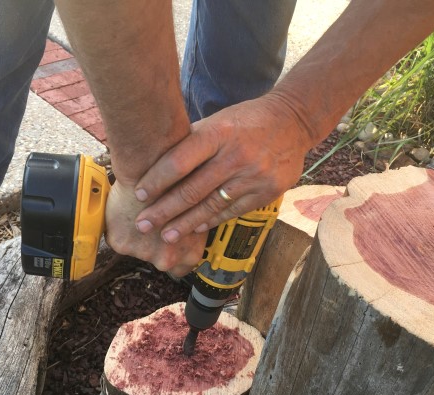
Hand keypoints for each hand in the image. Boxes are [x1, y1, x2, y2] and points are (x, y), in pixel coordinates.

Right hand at [104, 181, 206, 276]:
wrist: (152, 170)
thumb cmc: (178, 183)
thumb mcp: (195, 210)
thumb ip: (190, 227)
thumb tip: (190, 226)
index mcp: (189, 255)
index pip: (182, 268)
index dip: (176, 251)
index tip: (172, 241)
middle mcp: (166, 259)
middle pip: (159, 260)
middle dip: (155, 243)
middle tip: (154, 223)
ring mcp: (142, 253)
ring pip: (136, 248)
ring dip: (137, 235)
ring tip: (140, 211)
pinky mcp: (121, 243)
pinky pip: (118, 238)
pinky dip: (119, 226)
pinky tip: (127, 209)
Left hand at [132, 94, 310, 242]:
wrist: (293, 121)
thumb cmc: (245, 120)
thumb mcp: (218, 121)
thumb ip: (192, 143)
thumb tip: (156, 165)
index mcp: (218, 133)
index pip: (179, 161)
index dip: (156, 181)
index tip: (139, 196)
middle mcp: (236, 155)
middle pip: (192, 190)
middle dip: (164, 211)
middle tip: (143, 225)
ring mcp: (254, 176)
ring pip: (211, 206)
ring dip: (185, 224)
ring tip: (166, 235)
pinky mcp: (267, 191)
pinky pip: (232, 211)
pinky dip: (211, 221)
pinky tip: (195, 228)